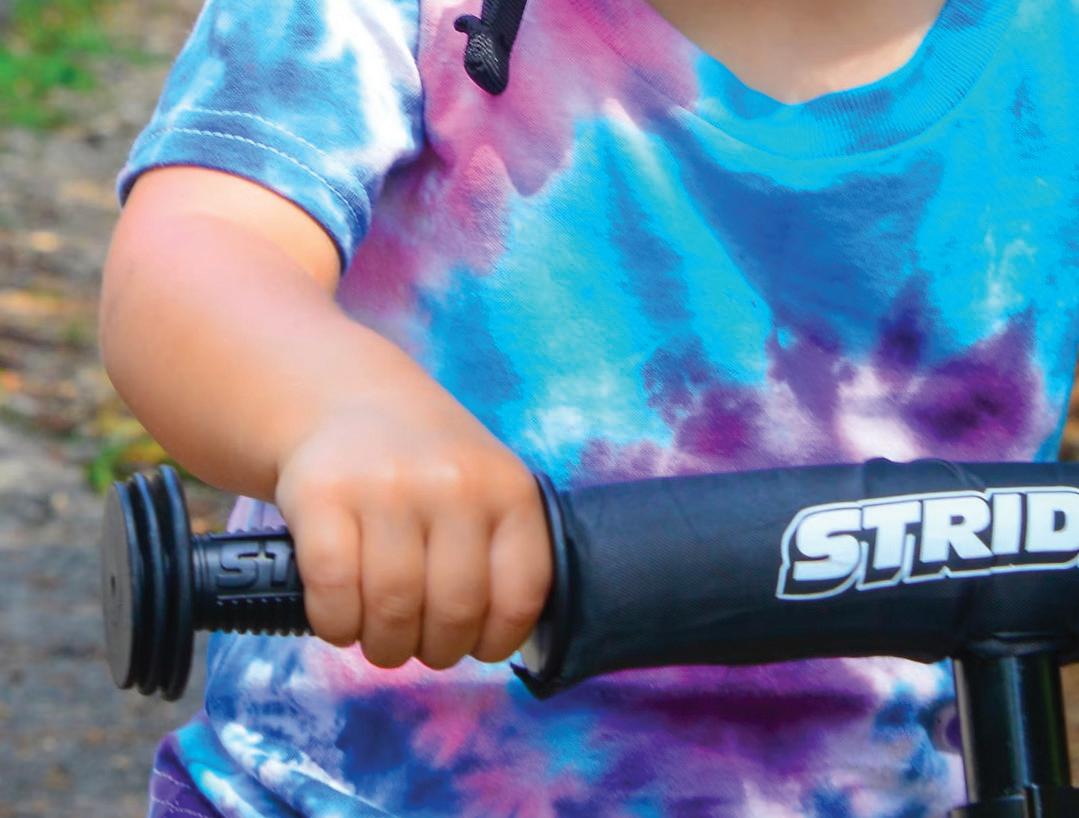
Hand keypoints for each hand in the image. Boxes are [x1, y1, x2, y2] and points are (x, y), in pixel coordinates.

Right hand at [273, 373, 551, 669]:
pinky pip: (334, 593)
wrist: (352, 402)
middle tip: (417, 646)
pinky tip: (340, 618)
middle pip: (454, 611)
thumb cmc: (430, 468)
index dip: (497, 640)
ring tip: (379, 638)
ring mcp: (386, 487)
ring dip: (384, 646)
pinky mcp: (322, 495)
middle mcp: (453, 483)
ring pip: (392, 609)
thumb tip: (492, 639)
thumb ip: (501, 554)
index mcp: (509, 490)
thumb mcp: (488, 490)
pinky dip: (336, 625)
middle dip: (435, 650)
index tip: (475, 646)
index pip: (520, 595)